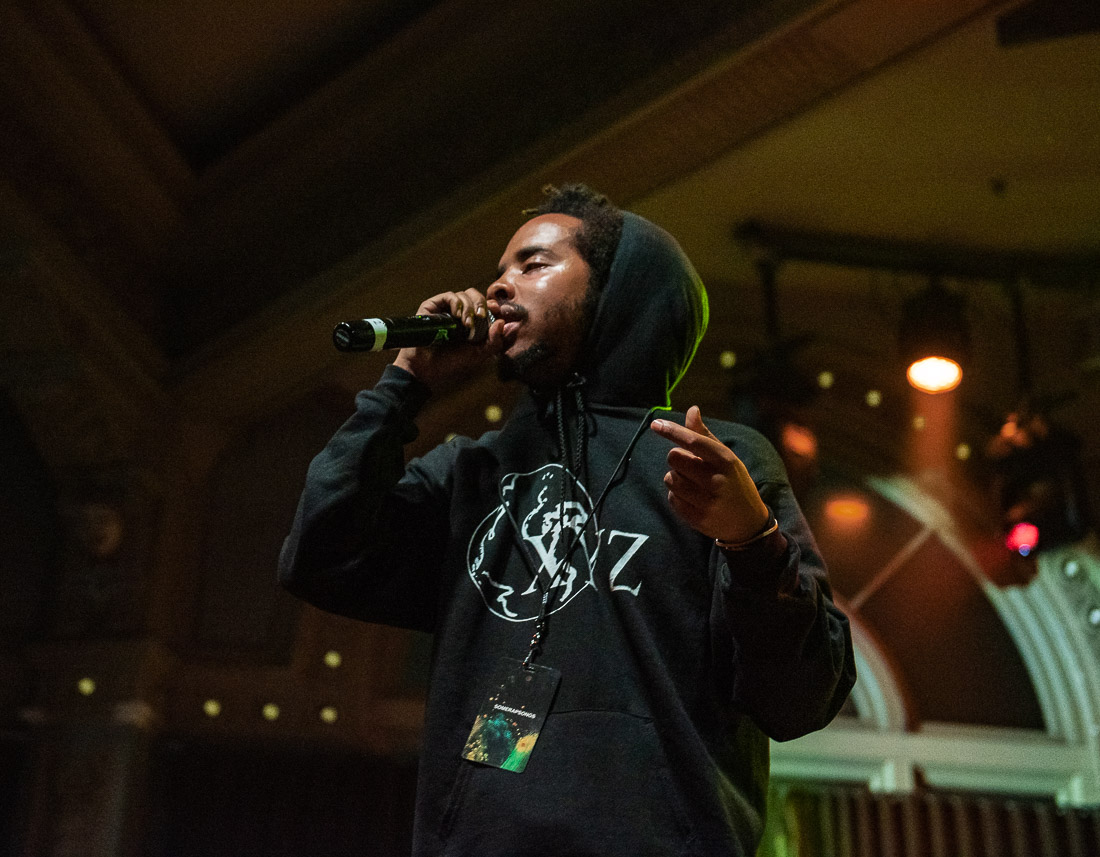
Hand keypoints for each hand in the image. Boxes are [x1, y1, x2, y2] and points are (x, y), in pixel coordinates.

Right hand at [392, 288, 504, 388]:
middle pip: (475, 296)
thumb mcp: (479, 354)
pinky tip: (457, 316)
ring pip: (464, 295)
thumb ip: (494, 341)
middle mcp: (459, 313)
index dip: (492, 305)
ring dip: (469, 307)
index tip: (496, 310)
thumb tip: (503, 322)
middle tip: (480, 317)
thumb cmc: (452, 362)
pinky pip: (449, 296)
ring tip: (466, 324)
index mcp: (472, 322)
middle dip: (481, 304)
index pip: (485, 306)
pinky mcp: (433, 306)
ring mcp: (446, 309)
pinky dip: (456, 302)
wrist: (428, 368)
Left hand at [650, 406, 770, 542]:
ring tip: (692, 483)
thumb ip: (704, 435)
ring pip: (669, 478)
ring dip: (675, 477)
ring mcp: (707, 501)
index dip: (672, 431)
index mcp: (726, 461)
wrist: (748, 523)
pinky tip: (692, 498)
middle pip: (674, 457)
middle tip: (691, 466)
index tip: (656, 423)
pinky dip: (676, 495)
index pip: (694, 441)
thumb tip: (692, 410)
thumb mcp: (725, 457)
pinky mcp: (698, 519)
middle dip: (677, 458)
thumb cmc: (733, 482)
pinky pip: (671, 498)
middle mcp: (717, 480)